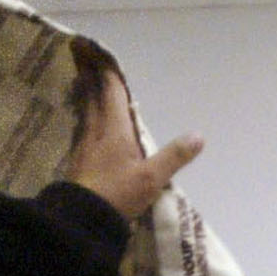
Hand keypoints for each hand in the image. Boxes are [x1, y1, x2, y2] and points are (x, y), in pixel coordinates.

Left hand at [64, 55, 200, 220]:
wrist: (81, 220)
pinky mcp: (78, 161)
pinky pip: (82, 130)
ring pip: (85, 113)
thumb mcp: (152, 178)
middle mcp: (95, 131)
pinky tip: (88, 125)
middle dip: (92, 79)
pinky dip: (85, 118)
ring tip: (88, 87)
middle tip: (86, 61)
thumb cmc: (117, 194)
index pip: (111, 92)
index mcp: (113, 128)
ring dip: (87, 97)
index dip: (108, 74)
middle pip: (92, 97)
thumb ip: (174, 156)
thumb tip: (198, 135)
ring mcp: (83, 146)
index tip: (101, 55)